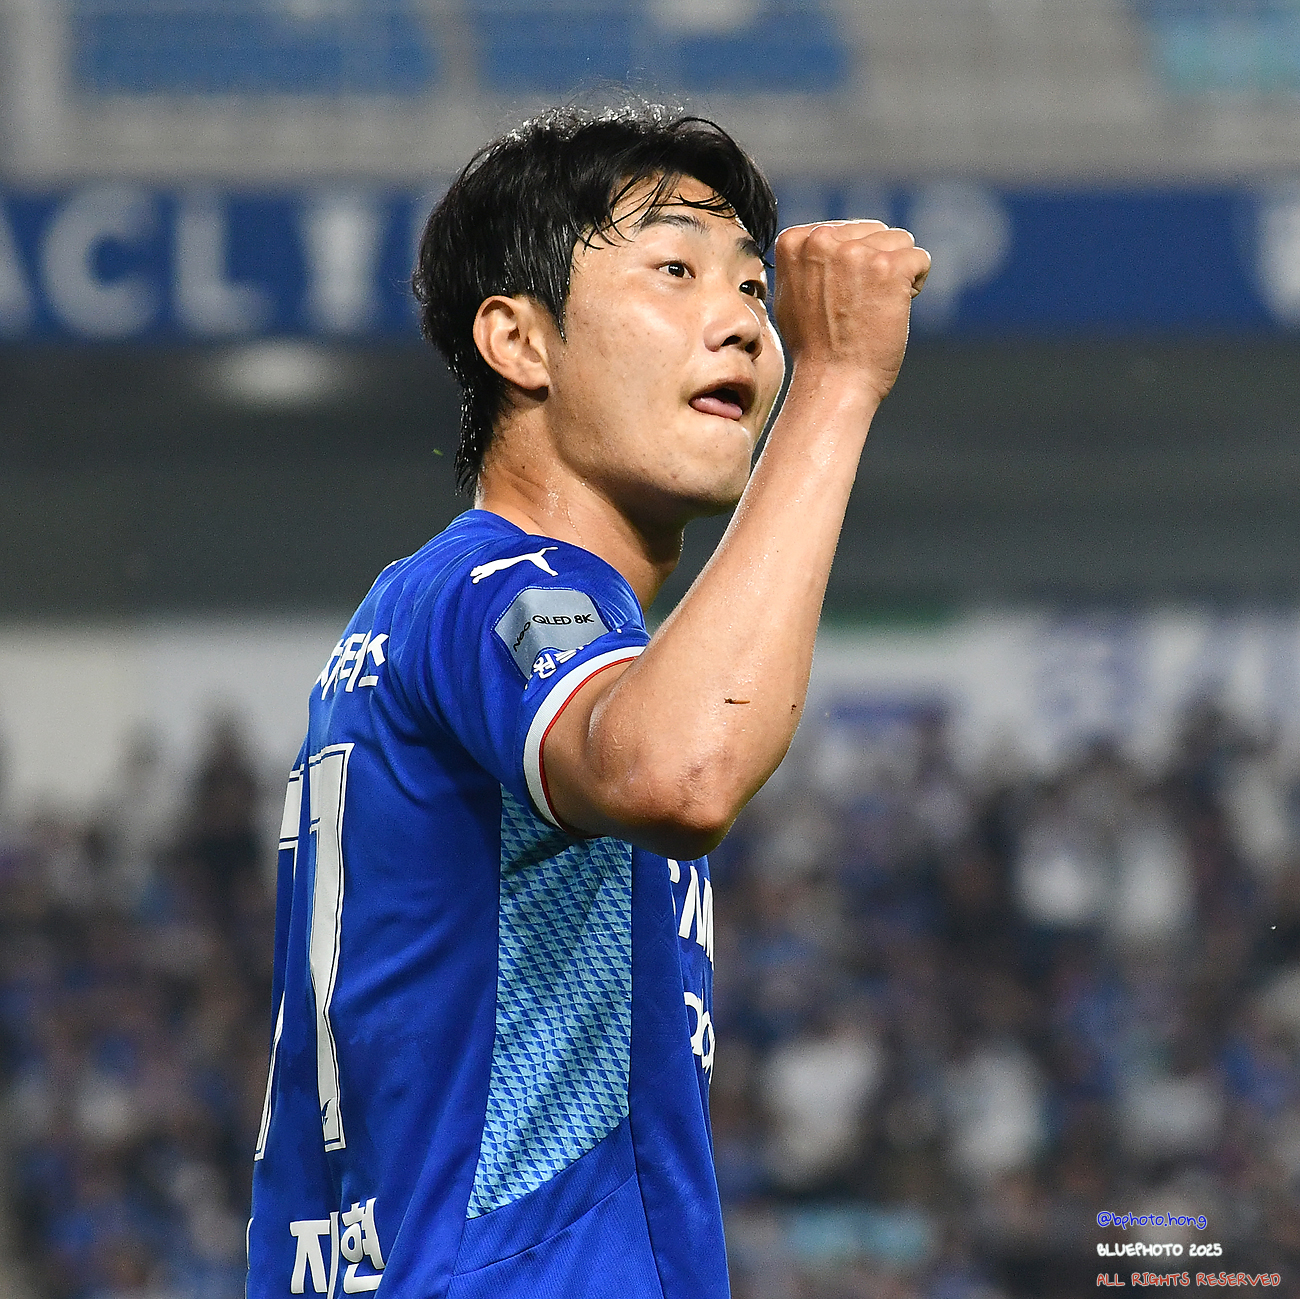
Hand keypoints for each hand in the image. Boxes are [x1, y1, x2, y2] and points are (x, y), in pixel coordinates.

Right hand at [773, 220, 929, 402]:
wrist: (831, 382)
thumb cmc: (814, 348)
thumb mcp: (793, 294)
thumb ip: (808, 261)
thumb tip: (823, 241)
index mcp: (794, 242)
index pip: (846, 231)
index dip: (853, 265)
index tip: (839, 298)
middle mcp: (822, 240)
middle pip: (875, 233)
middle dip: (877, 264)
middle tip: (860, 307)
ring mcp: (856, 252)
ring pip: (900, 242)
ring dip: (897, 273)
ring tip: (875, 309)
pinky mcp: (889, 267)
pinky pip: (920, 259)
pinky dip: (915, 285)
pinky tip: (894, 311)